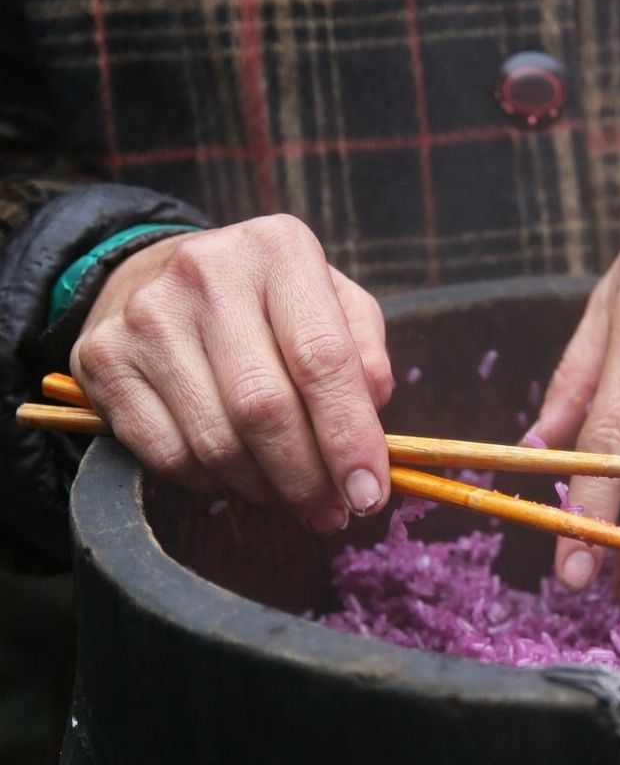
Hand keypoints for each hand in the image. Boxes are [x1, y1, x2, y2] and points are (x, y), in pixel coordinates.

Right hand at [71, 214, 393, 531]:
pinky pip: (168, 455)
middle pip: (264, 408)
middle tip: (331, 513)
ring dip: (263, 488)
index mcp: (277, 251)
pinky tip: (234, 476)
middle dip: (307, 478)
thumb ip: (364, 355)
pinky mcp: (105, 360)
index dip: (350, 438)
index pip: (323, 360)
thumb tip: (370, 420)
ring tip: (287, 494)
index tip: (369, 494)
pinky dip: (212, 483)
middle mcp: (206, 273)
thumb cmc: (266, 304)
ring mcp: (147, 316)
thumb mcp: (331, 303)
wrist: (159, 277)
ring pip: (216, 442)